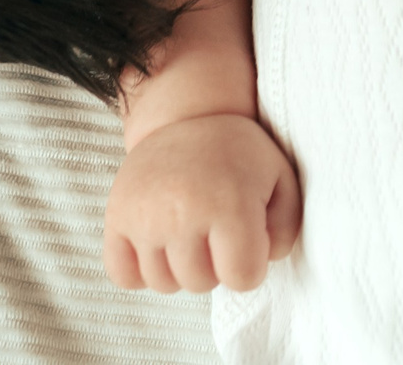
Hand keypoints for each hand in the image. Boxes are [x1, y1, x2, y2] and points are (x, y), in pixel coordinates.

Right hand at [103, 113, 302, 293]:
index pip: (242, 279)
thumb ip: (286, 228)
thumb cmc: (238, 155)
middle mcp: (183, 212)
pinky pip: (122, 275)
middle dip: (215, 266)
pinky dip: (140, 270)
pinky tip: (159, 245)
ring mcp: (145, 216)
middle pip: (201, 284)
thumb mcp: (280, 178)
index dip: (250, 265)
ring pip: (163, 283)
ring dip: (180, 269)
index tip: (247, 239)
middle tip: (216, 231)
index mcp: (230, 204)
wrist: (187, 117)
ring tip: (190, 234)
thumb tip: (265, 261)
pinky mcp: (117, 217)